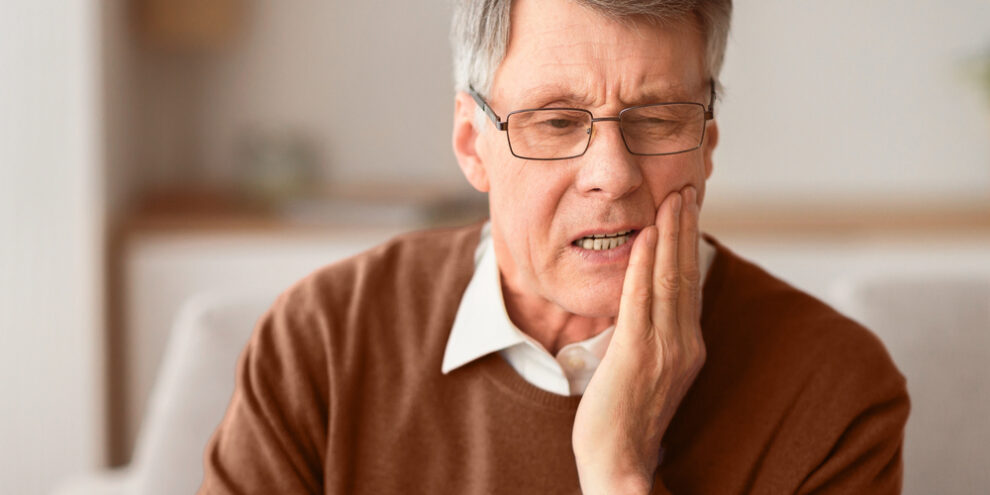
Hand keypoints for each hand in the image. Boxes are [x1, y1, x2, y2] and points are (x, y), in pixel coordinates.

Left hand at [572, 186, 705, 493]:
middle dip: (686, 229)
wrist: (619, 463)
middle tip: (685, 189)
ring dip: (671, 235)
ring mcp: (665, 349)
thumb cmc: (623, 421)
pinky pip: (643, 300)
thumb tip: (639, 309)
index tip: (686, 212)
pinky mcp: (638, 354)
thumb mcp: (644, 372)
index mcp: (688, 348)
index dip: (689, 246)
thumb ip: (647, 338)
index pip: (689, 286)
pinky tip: (645, 236)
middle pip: (687, 275)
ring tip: (673, 198)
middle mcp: (684, 345)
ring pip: (670, 280)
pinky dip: (645, 264)